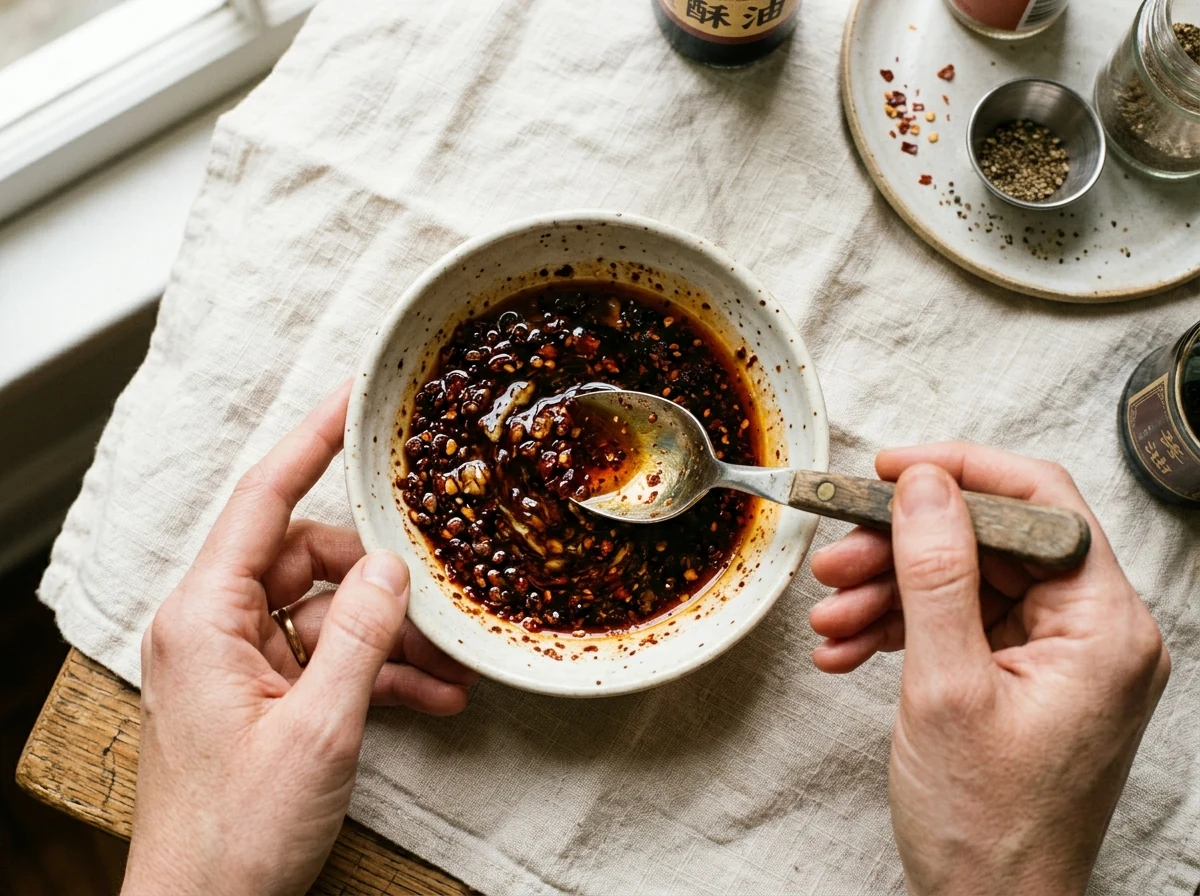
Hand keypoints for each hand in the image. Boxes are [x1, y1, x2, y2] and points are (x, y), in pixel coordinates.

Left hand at [122, 381, 478, 895]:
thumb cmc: (238, 833)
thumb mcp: (319, 729)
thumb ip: (362, 636)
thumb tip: (395, 566)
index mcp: (204, 617)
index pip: (263, 499)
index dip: (312, 441)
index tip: (352, 398)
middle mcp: (214, 626)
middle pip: (310, 558)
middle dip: (379, 581)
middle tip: (437, 599)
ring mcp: (238, 662)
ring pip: (328, 611)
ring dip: (389, 637)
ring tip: (448, 669)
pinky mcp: (261, 694)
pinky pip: (326, 657)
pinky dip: (375, 672)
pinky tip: (429, 697)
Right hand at [808, 443, 1168, 895]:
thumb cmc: (986, 824)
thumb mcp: (946, 687)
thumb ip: (935, 573)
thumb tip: (924, 485)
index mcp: (1104, 628)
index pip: (1040, 502)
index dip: (959, 473)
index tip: (887, 471)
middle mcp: (1095, 634)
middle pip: (992, 542)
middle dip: (902, 548)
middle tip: (836, 559)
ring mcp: (1061, 657)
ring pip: (966, 583)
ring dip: (889, 593)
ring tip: (828, 620)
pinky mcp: (1026, 679)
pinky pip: (960, 626)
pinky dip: (902, 630)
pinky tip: (848, 649)